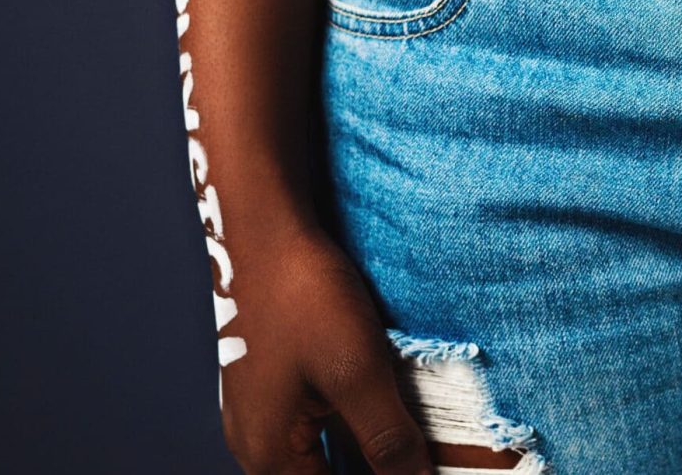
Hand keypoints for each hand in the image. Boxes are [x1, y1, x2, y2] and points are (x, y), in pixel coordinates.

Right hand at [219, 228, 432, 474]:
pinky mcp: (276, 389)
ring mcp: (264, 417)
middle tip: (424, 459)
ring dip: (367, 456)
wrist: (264, 231)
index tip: (422, 472)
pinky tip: (390, 415)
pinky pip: (319, 431)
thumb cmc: (304, 296)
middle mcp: (258, 447)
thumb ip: (387, 441)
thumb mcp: (357, 373)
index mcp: (270, 457)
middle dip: (377, 471)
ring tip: (412, 446)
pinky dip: (355, 432)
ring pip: (324, 460)